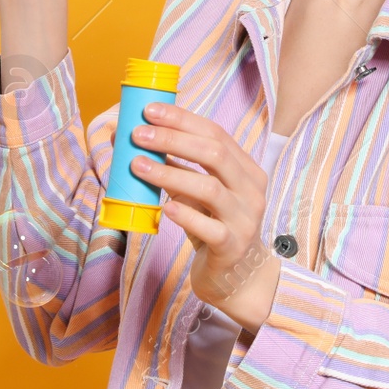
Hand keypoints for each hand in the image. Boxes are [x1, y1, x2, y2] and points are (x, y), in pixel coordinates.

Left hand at [130, 103, 282, 332]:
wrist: (237, 278)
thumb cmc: (214, 227)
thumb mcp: (200, 195)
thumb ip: (178, 169)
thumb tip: (136, 142)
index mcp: (247, 170)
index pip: (216, 133)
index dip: (182, 119)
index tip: (149, 110)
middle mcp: (251, 190)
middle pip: (214, 154)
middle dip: (173, 139)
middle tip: (139, 134)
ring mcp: (245, 219)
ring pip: (209, 188)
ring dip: (170, 173)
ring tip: (138, 165)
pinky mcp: (232, 246)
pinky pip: (208, 227)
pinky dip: (184, 214)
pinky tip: (164, 206)